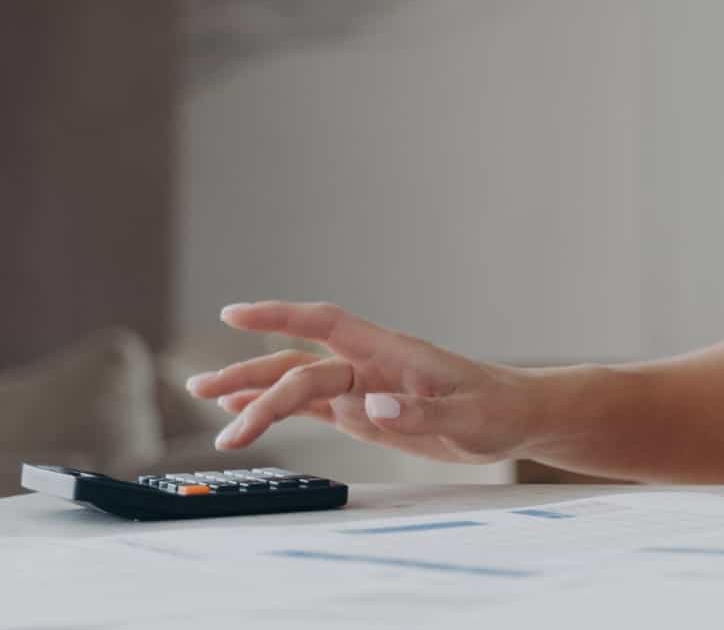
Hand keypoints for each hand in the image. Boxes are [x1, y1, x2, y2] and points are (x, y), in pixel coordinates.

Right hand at [188, 301, 533, 464]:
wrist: (516, 418)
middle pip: (299, 364)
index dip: (281, 317)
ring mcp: (362, 389)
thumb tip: (370, 405)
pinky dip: (275, 408)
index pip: (327, 325)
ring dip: (253, 393)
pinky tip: (243, 412)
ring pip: (296, 385)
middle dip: (250, 375)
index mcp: (392, 353)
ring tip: (204, 401)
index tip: (235, 313)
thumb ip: (421, 411)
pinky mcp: (363, 414)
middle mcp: (369, 366)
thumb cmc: (498, 409)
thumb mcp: (469, 416)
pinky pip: (311, 408)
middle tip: (200, 391)